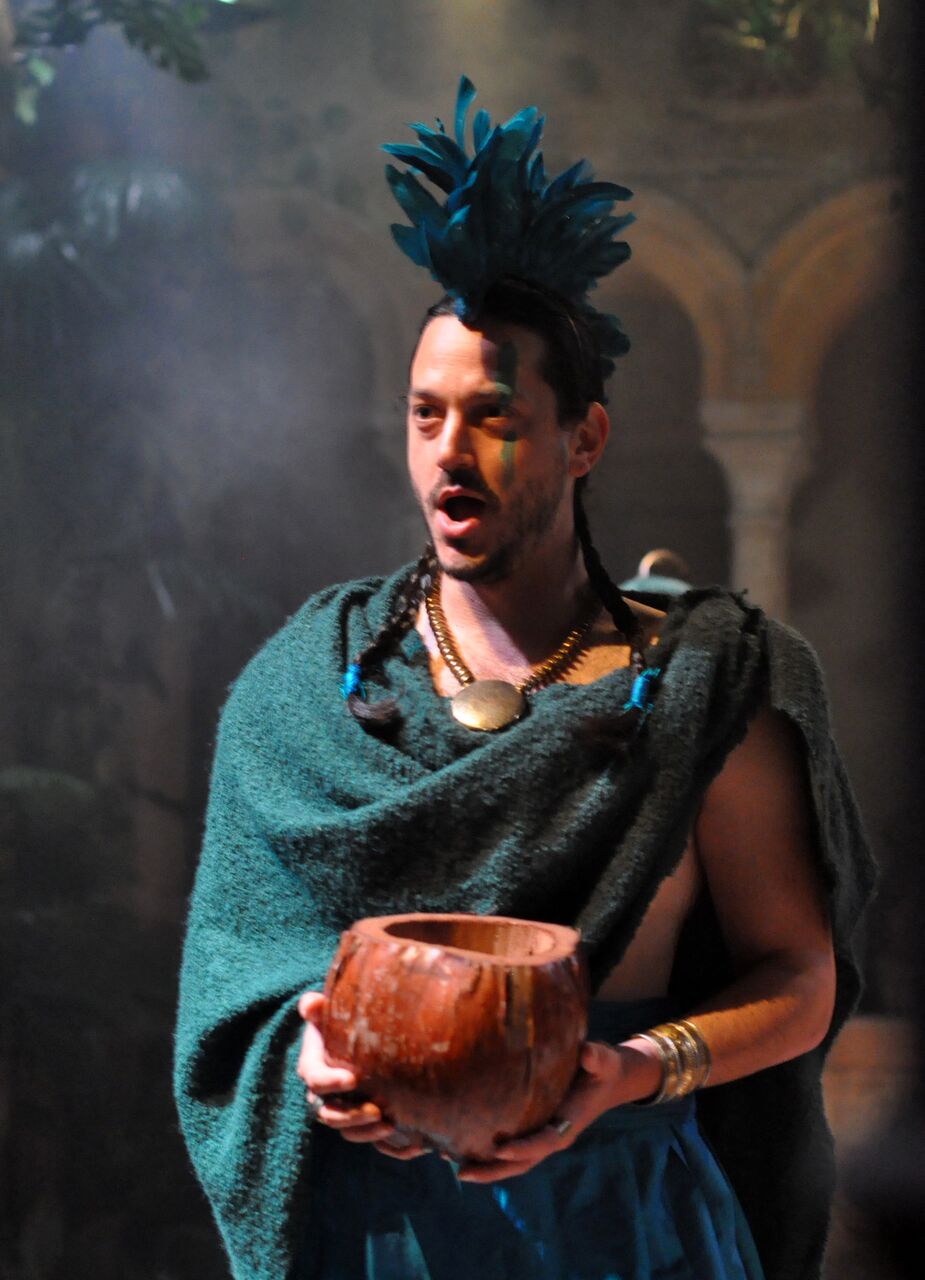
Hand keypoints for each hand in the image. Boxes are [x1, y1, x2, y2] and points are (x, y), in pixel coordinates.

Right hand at [296, 991, 430, 1159]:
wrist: (358, 1034)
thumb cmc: (342, 1019)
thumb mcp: (329, 1011)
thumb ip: (317, 1007)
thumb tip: (311, 1003)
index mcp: (313, 1065)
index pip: (314, 1078)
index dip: (330, 1082)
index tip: (353, 1079)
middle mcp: (323, 1092)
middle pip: (328, 1114)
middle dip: (351, 1116)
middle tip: (377, 1110)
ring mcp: (340, 1106)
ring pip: (346, 1130)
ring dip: (366, 1132)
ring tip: (390, 1124)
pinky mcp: (359, 1116)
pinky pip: (366, 1135)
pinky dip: (383, 1142)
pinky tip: (405, 1139)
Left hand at [454, 1039, 642, 1184]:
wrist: (607, 1080)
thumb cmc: (601, 1069)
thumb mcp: (602, 1061)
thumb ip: (596, 1057)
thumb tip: (587, 1052)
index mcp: (566, 1125)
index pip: (542, 1142)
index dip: (522, 1148)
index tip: (499, 1150)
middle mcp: (552, 1137)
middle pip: (521, 1163)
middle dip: (493, 1170)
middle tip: (462, 1173)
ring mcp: (541, 1136)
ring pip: (512, 1161)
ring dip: (485, 1167)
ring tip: (452, 1164)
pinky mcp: (533, 1129)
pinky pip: (510, 1147)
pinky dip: (488, 1152)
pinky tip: (462, 1143)